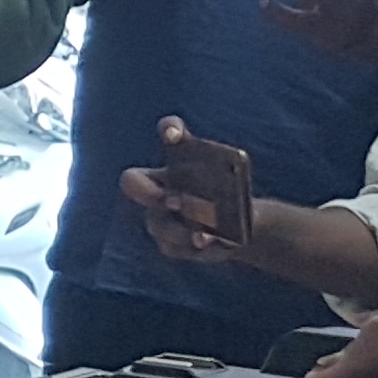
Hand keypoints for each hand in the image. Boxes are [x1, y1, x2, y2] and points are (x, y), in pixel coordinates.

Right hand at [124, 117, 245, 262]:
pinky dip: (192, 246)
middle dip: (149, 193)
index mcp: (175, 161)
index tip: (175, 134)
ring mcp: (160, 218)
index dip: (167, 129)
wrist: (244, 227)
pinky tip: (209, 243)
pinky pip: (173, 247)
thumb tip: (220, 192)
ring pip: (156, 224)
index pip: (168, 130)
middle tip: (174, 201)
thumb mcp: (236, 181)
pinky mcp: (170, 245)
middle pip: (133, 184)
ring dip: (178, 229)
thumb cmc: (233, 195)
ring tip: (202, 235)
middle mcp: (158, 188)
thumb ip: (229, 180)